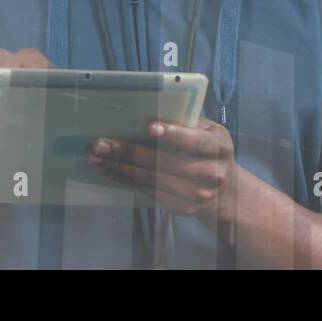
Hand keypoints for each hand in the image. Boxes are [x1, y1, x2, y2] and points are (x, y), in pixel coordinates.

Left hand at [88, 118, 236, 223]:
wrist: (224, 191)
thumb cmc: (208, 150)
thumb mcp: (207, 131)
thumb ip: (185, 123)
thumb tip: (143, 112)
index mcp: (219, 146)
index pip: (195, 141)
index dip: (173, 134)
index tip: (150, 127)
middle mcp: (212, 173)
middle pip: (166, 162)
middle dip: (129, 152)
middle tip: (101, 144)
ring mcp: (198, 194)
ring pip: (152, 179)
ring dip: (120, 168)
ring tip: (97, 158)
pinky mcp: (182, 208)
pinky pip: (149, 192)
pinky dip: (126, 180)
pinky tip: (110, 170)